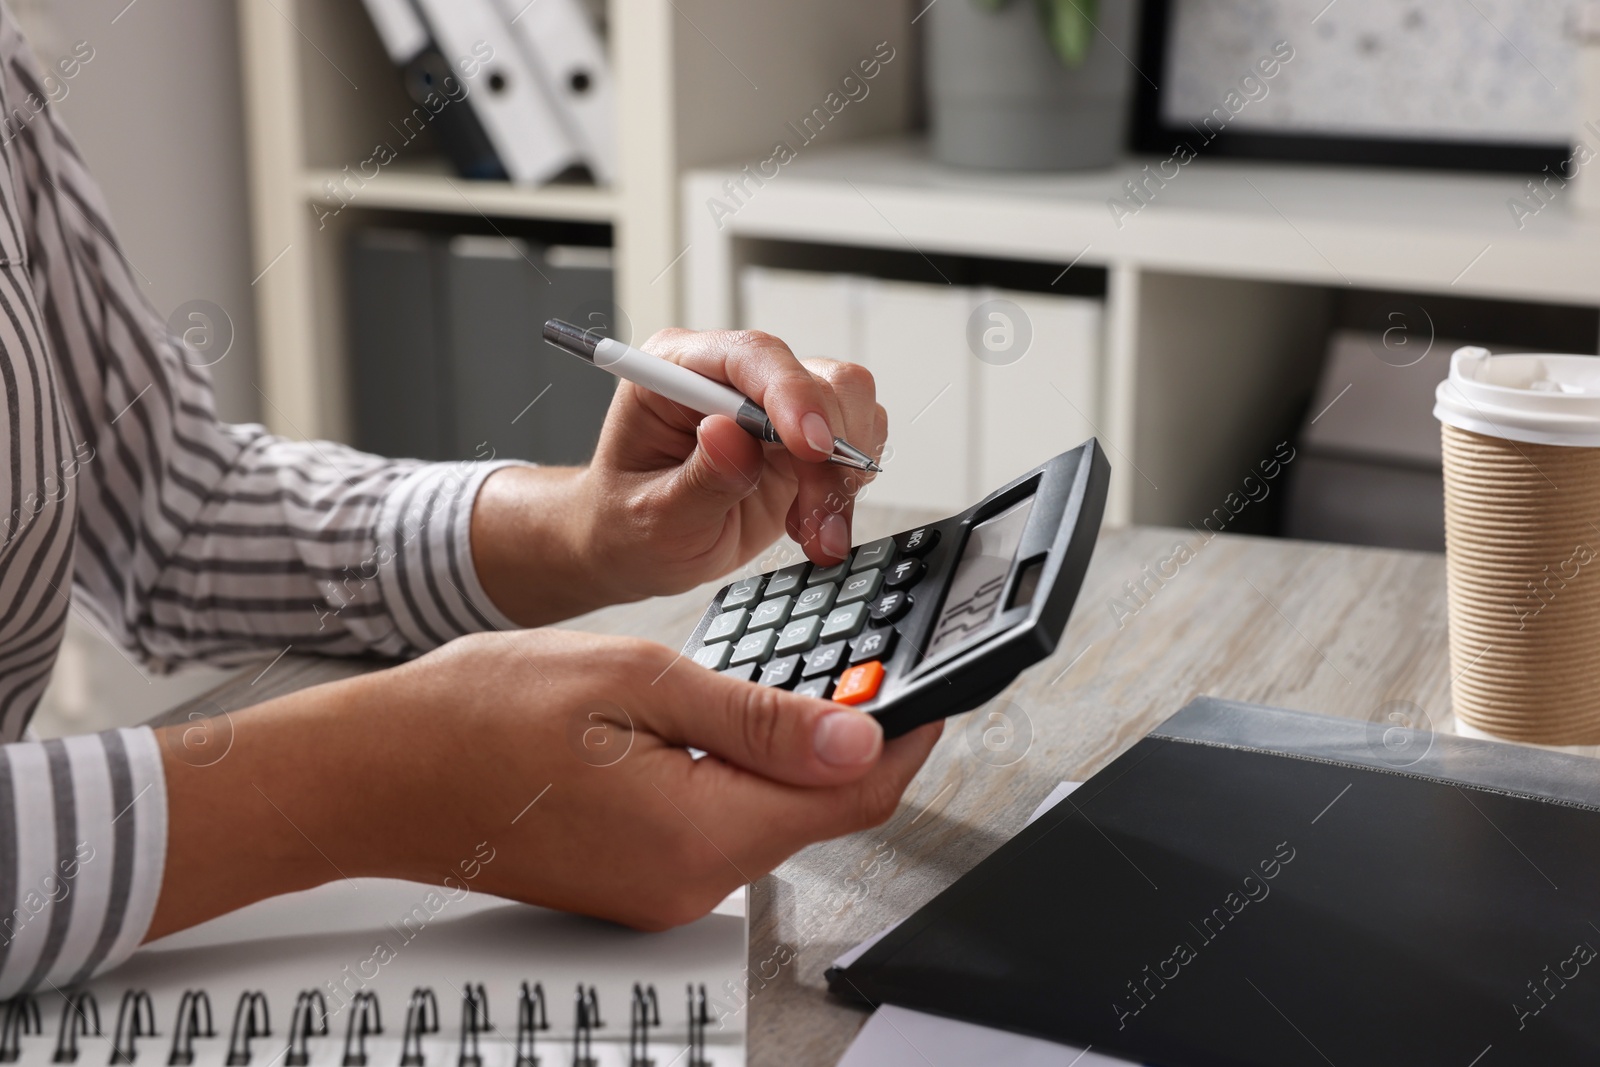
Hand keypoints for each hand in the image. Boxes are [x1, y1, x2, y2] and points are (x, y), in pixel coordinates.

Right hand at [150, 630, 941, 937]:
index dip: (906, 744)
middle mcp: (685, 885)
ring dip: (798, 764)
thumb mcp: (635, 678)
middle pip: (817, 819)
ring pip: (771, 825)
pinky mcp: (635, 884)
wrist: (375, 774)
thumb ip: (756, 718)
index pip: (849, 801)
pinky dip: (745, 782)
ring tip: (801, 694)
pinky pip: (721, 832)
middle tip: (868, 677)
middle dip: (855, 750)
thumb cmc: (478, 713)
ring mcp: (658, 893)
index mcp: (694, 834)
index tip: (934, 695)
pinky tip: (731, 730)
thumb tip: (856, 738)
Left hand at [472, 329, 886, 624]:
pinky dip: (845, 490)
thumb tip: (731, 434)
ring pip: (849, 406)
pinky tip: (813, 525)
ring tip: (812, 529)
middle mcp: (730, 378)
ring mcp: (770, 406)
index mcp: (677, 370)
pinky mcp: (799, 440)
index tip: (811, 448)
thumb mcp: (652, 517)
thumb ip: (699, 478)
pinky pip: (854, 444)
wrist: (635, 550)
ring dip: (842, 475)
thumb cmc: (627, 526)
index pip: (751, 356)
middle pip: (817, 378)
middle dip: (827, 452)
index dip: (791, 395)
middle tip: (813, 515)